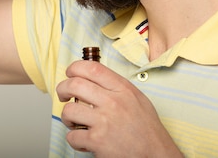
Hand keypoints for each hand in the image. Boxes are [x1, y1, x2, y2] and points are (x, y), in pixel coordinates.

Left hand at [56, 60, 182, 157]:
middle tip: (63, 95)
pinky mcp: (97, 141)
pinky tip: (83, 139)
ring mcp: (104, 122)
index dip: (75, 67)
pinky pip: (72, 136)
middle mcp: (112, 102)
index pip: (92, 68)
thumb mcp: (138, 99)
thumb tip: (94, 79)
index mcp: (122, 89)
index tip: (70, 73)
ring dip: (66, 117)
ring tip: (73, 121)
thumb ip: (117, 87)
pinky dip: (74, 139)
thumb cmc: (147, 129)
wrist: (156, 154)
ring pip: (69, 110)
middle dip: (62, 89)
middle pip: (74, 85)